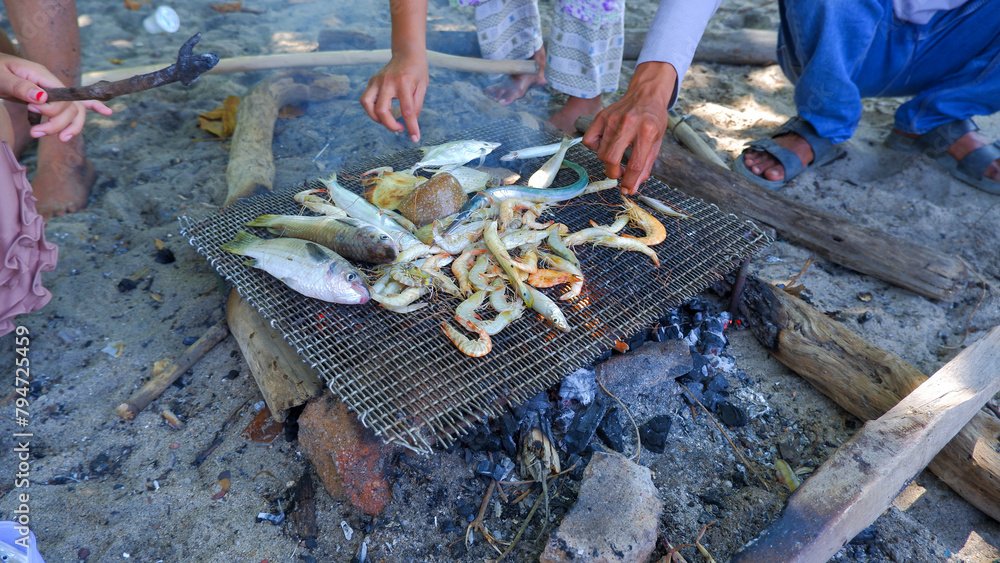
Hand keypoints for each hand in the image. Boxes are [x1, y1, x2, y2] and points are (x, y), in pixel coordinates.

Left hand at [0, 54, 111, 141]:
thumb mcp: (1, 76)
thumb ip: (21, 87)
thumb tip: (43, 98)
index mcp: (42, 75)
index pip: (63, 99)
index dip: (53, 111)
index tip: (31, 110)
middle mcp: (52, 84)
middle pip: (71, 109)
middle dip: (57, 125)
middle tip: (35, 133)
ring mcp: (52, 91)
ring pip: (73, 112)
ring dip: (63, 128)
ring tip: (40, 134)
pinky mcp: (48, 99)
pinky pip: (73, 105)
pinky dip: (91, 108)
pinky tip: (107, 112)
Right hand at [360, 51, 428, 142]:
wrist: (407, 53)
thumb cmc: (417, 71)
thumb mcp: (422, 87)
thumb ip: (417, 105)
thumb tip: (410, 122)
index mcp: (404, 83)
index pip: (407, 110)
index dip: (412, 127)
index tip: (415, 138)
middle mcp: (387, 82)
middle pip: (381, 110)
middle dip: (389, 125)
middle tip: (400, 128)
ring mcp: (376, 81)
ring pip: (366, 104)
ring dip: (375, 118)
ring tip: (387, 121)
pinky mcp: (371, 81)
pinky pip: (365, 100)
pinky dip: (371, 110)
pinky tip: (382, 112)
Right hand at [583, 61, 676, 194]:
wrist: (646, 94)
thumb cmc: (653, 120)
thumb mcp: (656, 143)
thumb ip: (645, 166)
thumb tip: (631, 188)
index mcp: (647, 131)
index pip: (635, 164)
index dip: (629, 182)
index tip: (627, 189)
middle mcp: (628, 124)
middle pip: (611, 159)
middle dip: (613, 173)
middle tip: (619, 173)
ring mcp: (612, 119)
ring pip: (600, 153)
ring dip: (607, 160)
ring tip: (617, 154)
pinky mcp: (601, 117)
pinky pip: (589, 141)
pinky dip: (595, 147)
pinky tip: (606, 144)